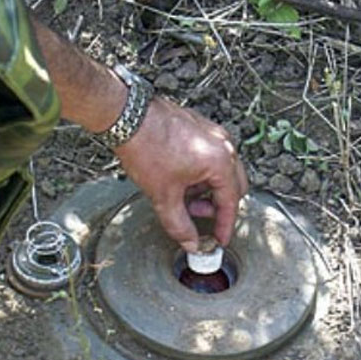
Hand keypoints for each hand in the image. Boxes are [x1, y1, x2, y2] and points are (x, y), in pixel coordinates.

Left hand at [114, 98, 247, 251]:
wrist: (127, 116)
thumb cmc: (146, 147)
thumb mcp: (164, 195)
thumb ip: (180, 225)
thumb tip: (191, 243)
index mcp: (221, 161)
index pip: (231, 202)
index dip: (225, 225)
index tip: (219, 239)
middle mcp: (223, 144)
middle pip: (233, 185)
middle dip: (216, 205)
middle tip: (196, 215)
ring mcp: (212, 132)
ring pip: (221, 170)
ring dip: (206, 188)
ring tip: (181, 194)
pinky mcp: (200, 126)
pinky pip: (210, 155)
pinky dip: (200, 172)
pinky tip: (178, 178)